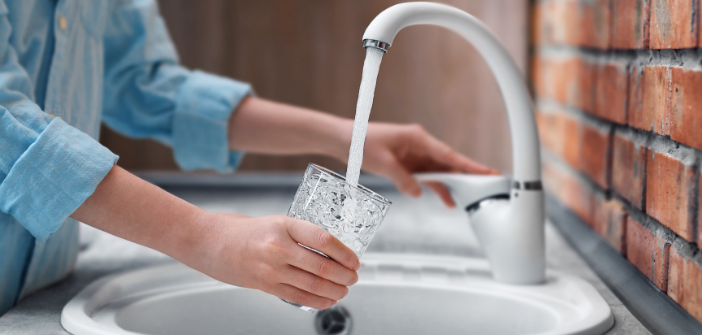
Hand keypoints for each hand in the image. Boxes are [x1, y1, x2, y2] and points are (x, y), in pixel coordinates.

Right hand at [184, 213, 359, 309]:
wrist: (208, 242)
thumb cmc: (242, 230)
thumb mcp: (275, 222)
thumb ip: (300, 235)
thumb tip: (330, 249)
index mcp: (284, 225)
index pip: (324, 240)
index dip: (345, 253)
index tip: (355, 259)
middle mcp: (279, 247)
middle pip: (322, 266)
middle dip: (345, 275)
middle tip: (354, 277)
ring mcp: (271, 268)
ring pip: (313, 285)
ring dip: (335, 290)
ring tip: (344, 289)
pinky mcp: (265, 285)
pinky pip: (298, 297)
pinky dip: (318, 301)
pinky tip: (328, 299)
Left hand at [361, 123, 498, 206]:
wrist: (344, 140)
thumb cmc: (361, 142)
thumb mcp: (383, 163)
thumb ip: (402, 179)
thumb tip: (418, 192)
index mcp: (418, 138)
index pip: (448, 154)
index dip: (469, 165)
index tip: (487, 172)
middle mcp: (420, 145)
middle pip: (449, 162)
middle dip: (467, 174)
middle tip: (489, 183)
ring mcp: (415, 154)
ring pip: (439, 171)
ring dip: (451, 185)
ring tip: (468, 200)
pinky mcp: (408, 163)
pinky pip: (426, 176)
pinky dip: (435, 187)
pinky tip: (445, 199)